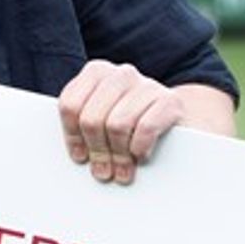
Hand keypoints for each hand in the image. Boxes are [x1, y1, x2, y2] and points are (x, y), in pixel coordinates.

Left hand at [55, 61, 187, 185]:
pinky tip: (140, 156)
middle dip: (96, 150)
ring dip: (118, 155)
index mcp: (96, 72)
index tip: (80, 156)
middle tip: (102, 171)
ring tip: (122, 170)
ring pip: (117, 125)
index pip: (70, 104)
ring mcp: (147, 84)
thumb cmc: (131, 120)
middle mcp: (121, 74)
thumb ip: (84, 126)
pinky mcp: (169, 100)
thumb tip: (78, 155)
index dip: (72, 136)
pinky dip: (140, 148)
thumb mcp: (103, 116)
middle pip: (92, 118)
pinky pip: (145, 129)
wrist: (173, 116)